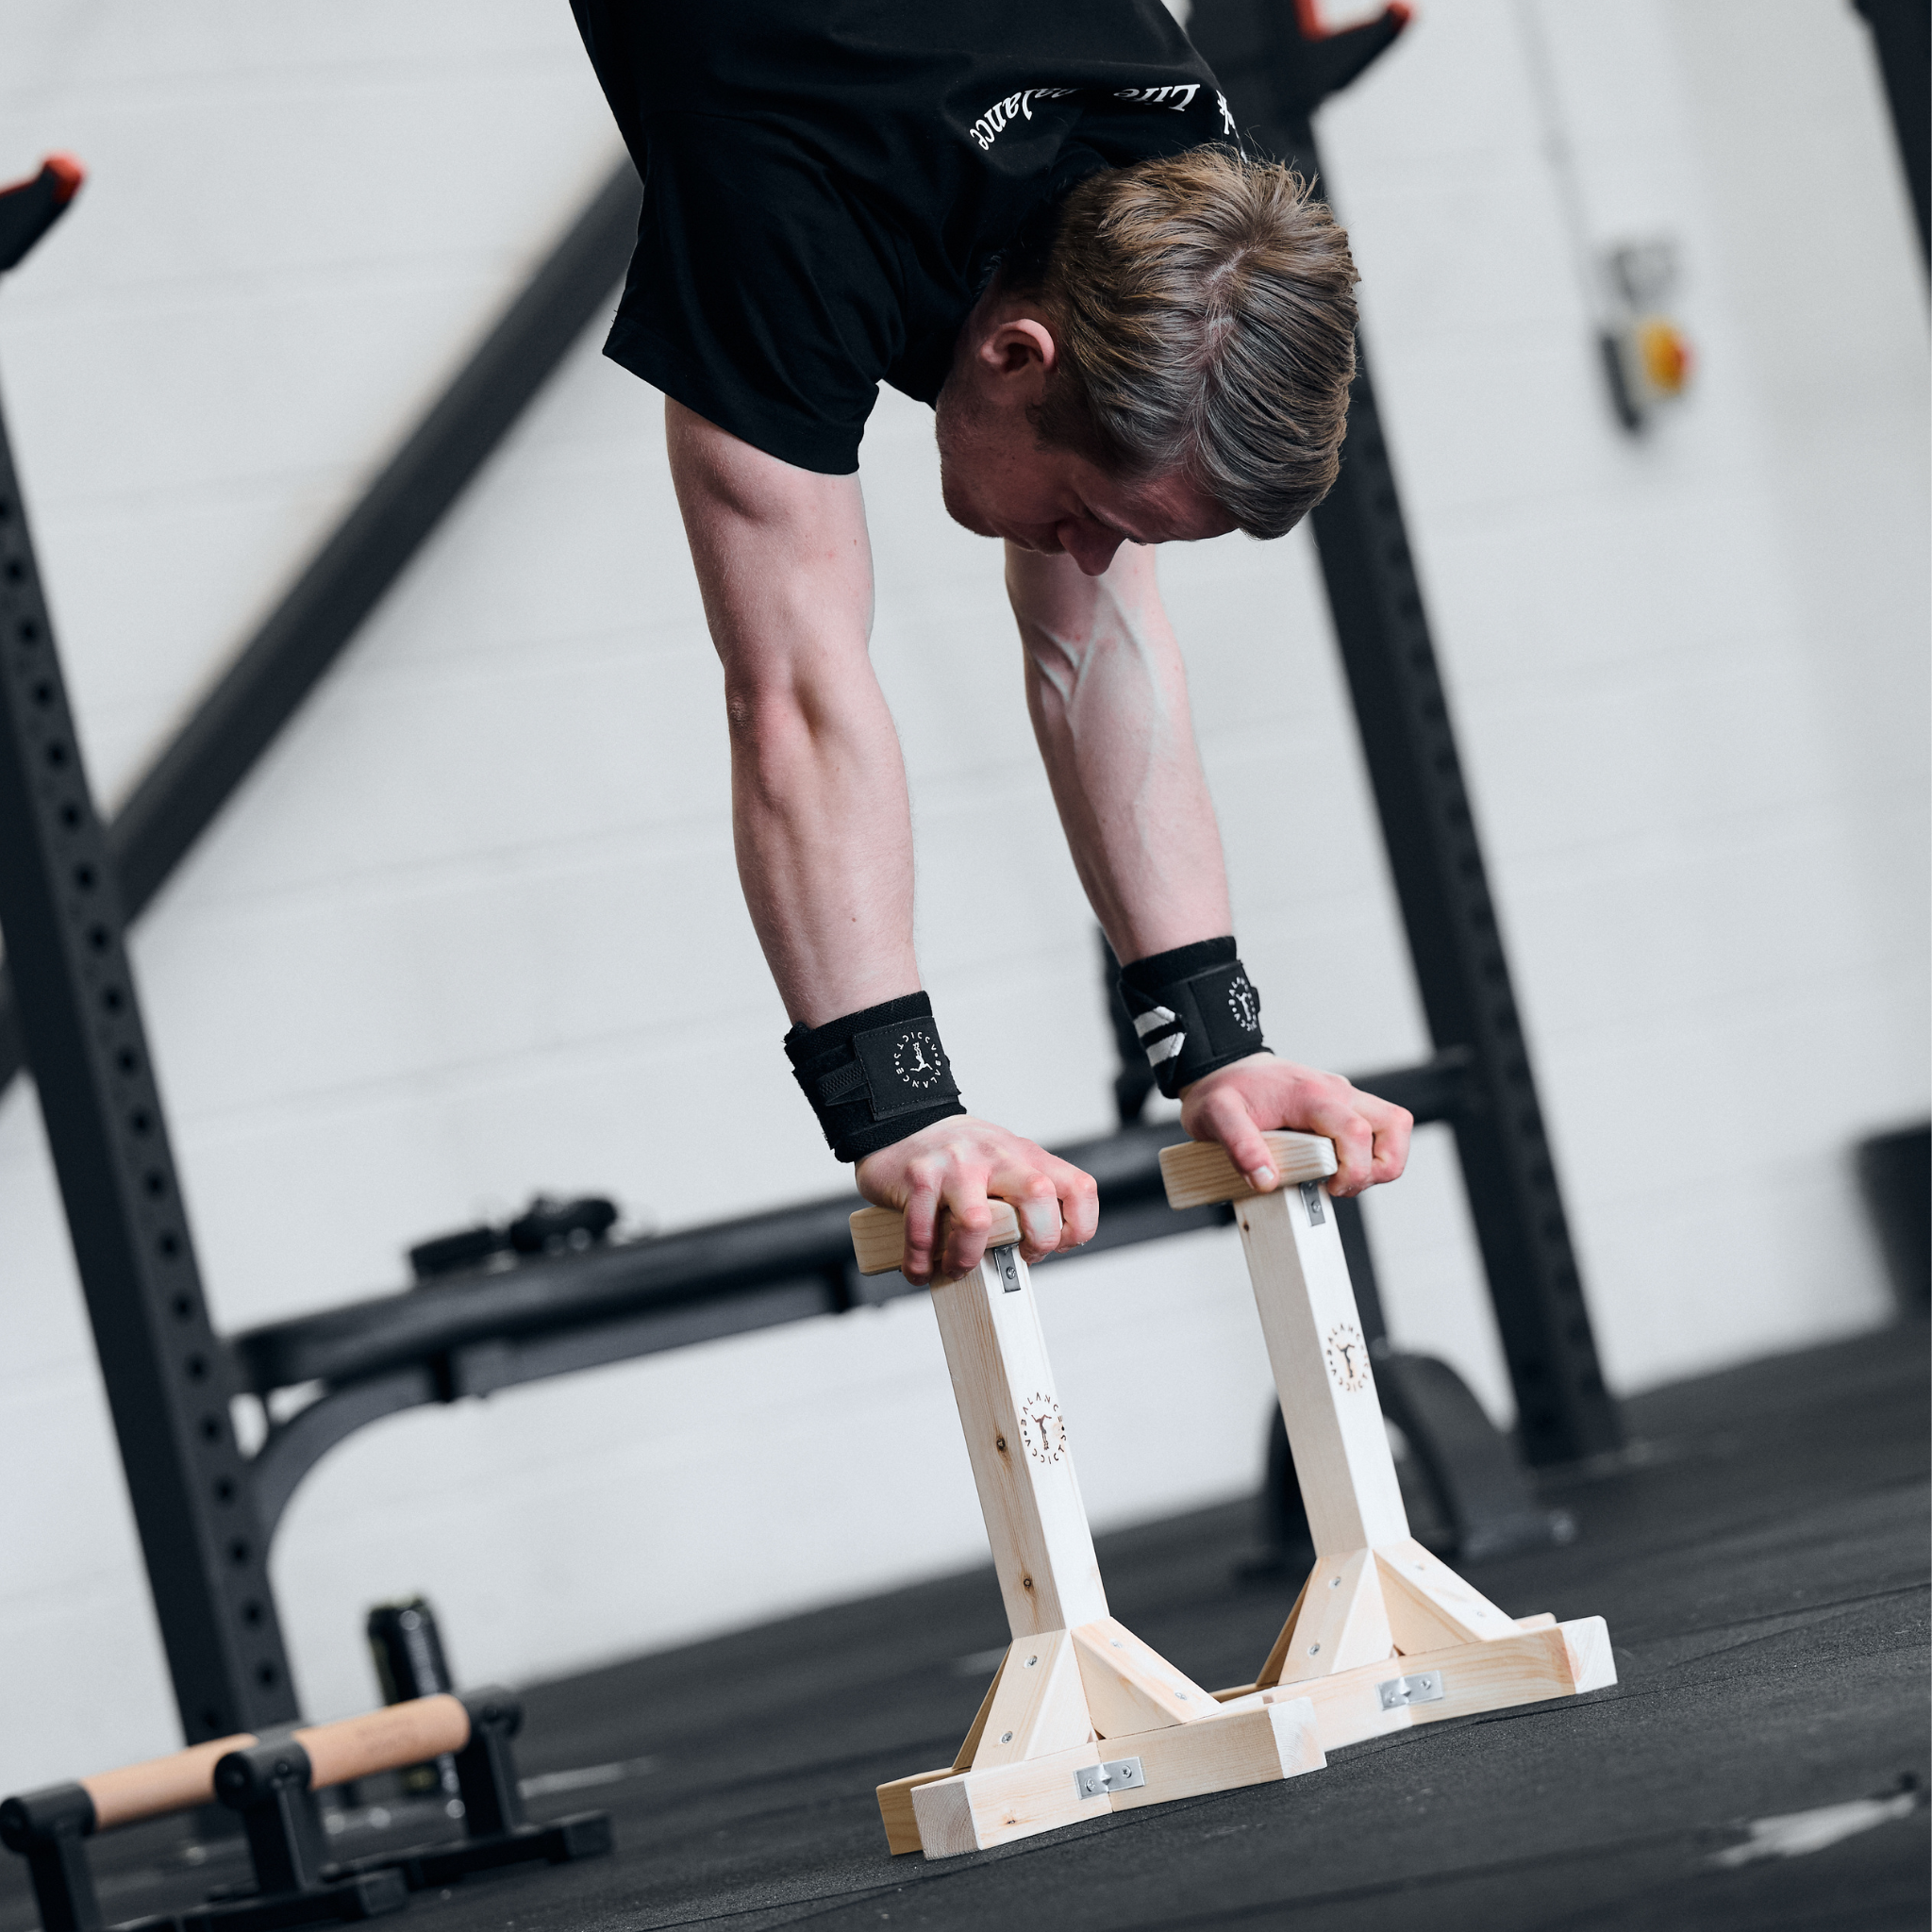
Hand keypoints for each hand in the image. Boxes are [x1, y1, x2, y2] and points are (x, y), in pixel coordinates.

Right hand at [856, 1116, 1099, 1285]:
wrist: (902, 1122)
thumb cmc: (960, 1156)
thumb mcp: (1005, 1163)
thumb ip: (1025, 1198)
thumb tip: (1034, 1252)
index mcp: (1026, 1156)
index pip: (1079, 1188)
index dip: (1077, 1227)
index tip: (1056, 1246)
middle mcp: (996, 1155)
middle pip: (1039, 1195)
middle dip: (1036, 1241)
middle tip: (1014, 1258)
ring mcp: (957, 1164)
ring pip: (977, 1221)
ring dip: (966, 1259)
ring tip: (957, 1268)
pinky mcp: (920, 1176)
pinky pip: (923, 1233)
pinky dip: (922, 1263)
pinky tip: (921, 1269)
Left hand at [1180, 1053, 1412, 1197]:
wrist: (1222, 1067)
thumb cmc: (1222, 1089)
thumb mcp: (1216, 1116)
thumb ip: (1240, 1147)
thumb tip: (1265, 1180)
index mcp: (1311, 1095)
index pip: (1358, 1132)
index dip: (1354, 1169)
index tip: (1329, 1187)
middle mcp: (1336, 1092)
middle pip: (1394, 1125)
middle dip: (1380, 1167)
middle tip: (1341, 1184)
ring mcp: (1342, 1098)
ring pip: (1392, 1126)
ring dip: (1379, 1160)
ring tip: (1340, 1178)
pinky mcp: (1340, 1107)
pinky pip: (1373, 1129)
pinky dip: (1366, 1154)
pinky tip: (1333, 1166)